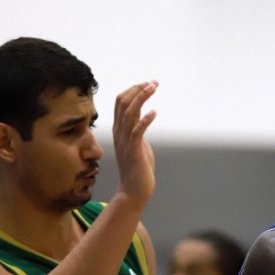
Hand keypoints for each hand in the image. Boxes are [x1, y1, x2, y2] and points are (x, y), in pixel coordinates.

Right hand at [113, 81, 157, 208]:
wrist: (133, 192)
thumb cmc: (138, 170)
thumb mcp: (137, 145)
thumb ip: (138, 131)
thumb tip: (144, 120)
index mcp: (119, 130)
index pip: (120, 102)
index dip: (133, 90)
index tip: (147, 84)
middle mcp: (120, 133)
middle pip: (123, 102)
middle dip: (138, 89)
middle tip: (153, 83)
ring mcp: (125, 141)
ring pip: (129, 113)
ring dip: (141, 98)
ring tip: (153, 88)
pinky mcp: (134, 151)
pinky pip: (137, 131)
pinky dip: (145, 120)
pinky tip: (154, 112)